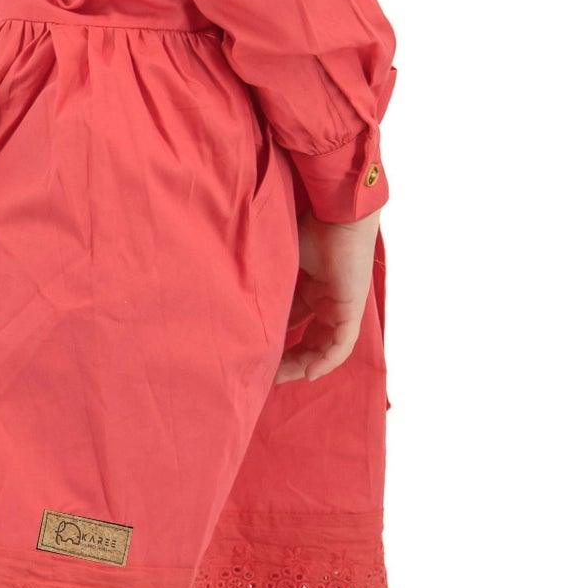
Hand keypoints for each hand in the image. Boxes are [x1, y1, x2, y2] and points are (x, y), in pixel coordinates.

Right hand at [275, 208, 383, 382]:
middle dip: (289, 358)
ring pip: (324, 345)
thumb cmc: (306, 225)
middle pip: (310, 338)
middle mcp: (326, 298)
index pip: (294, 321)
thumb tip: (236, 299)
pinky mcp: (350, 308)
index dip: (278, 339)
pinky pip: (341, 344)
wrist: (335, 211)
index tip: (259, 354)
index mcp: (311, 286)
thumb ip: (267, 281)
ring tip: (281, 376)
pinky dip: (326, 360)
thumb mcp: (279, 260)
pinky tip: (308, 372)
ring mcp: (340, 305)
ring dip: (304, 363)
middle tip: (267, 373)